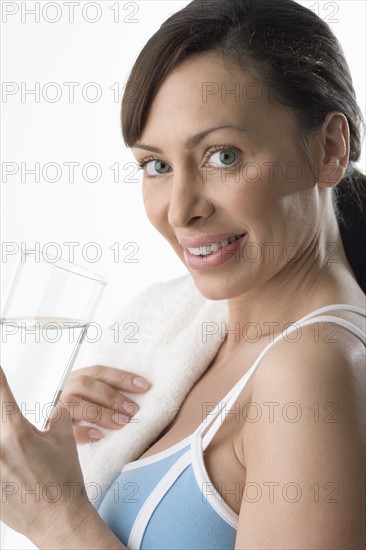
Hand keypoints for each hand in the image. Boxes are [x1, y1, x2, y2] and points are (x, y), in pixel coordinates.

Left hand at [0, 366, 95, 547]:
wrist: (60, 519)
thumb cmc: (63, 481)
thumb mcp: (64, 440)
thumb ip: (57, 416)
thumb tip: (58, 404)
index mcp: (17, 432)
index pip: (1, 394)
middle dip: (2, 413)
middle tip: (14, 429)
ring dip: (2, 439)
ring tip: (13, 450)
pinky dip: (0, 460)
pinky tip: (8, 465)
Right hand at [61, 365, 150, 442]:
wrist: (52, 432)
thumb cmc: (81, 409)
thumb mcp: (91, 395)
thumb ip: (108, 391)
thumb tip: (141, 391)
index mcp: (78, 377)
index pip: (100, 372)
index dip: (123, 377)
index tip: (145, 386)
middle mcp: (66, 388)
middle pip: (87, 385)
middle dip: (113, 396)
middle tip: (133, 410)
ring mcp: (58, 407)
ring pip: (75, 404)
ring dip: (101, 413)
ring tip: (122, 423)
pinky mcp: (53, 428)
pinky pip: (65, 429)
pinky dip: (83, 432)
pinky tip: (99, 435)